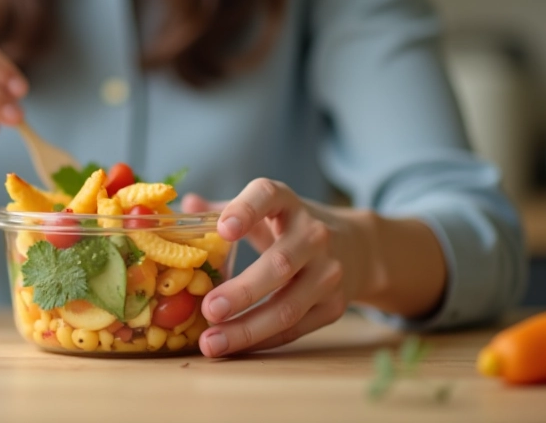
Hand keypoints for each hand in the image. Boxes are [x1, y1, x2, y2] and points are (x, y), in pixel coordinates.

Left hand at [183, 180, 365, 356]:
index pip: (268, 197)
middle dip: (242, 291)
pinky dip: (262, 340)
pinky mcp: (334, 306)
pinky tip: (234, 348)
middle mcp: (313, 234)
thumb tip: (188, 204)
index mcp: (288, 202)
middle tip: (208, 309)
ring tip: (211, 343)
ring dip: (248, 328)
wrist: (357, 248)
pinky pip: (294, 329)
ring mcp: (329, 272)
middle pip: (280, 264)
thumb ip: (225, 209)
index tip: (223, 230)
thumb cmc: (292, 227)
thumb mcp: (265, 209)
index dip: (245, 211)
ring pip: (288, 306)